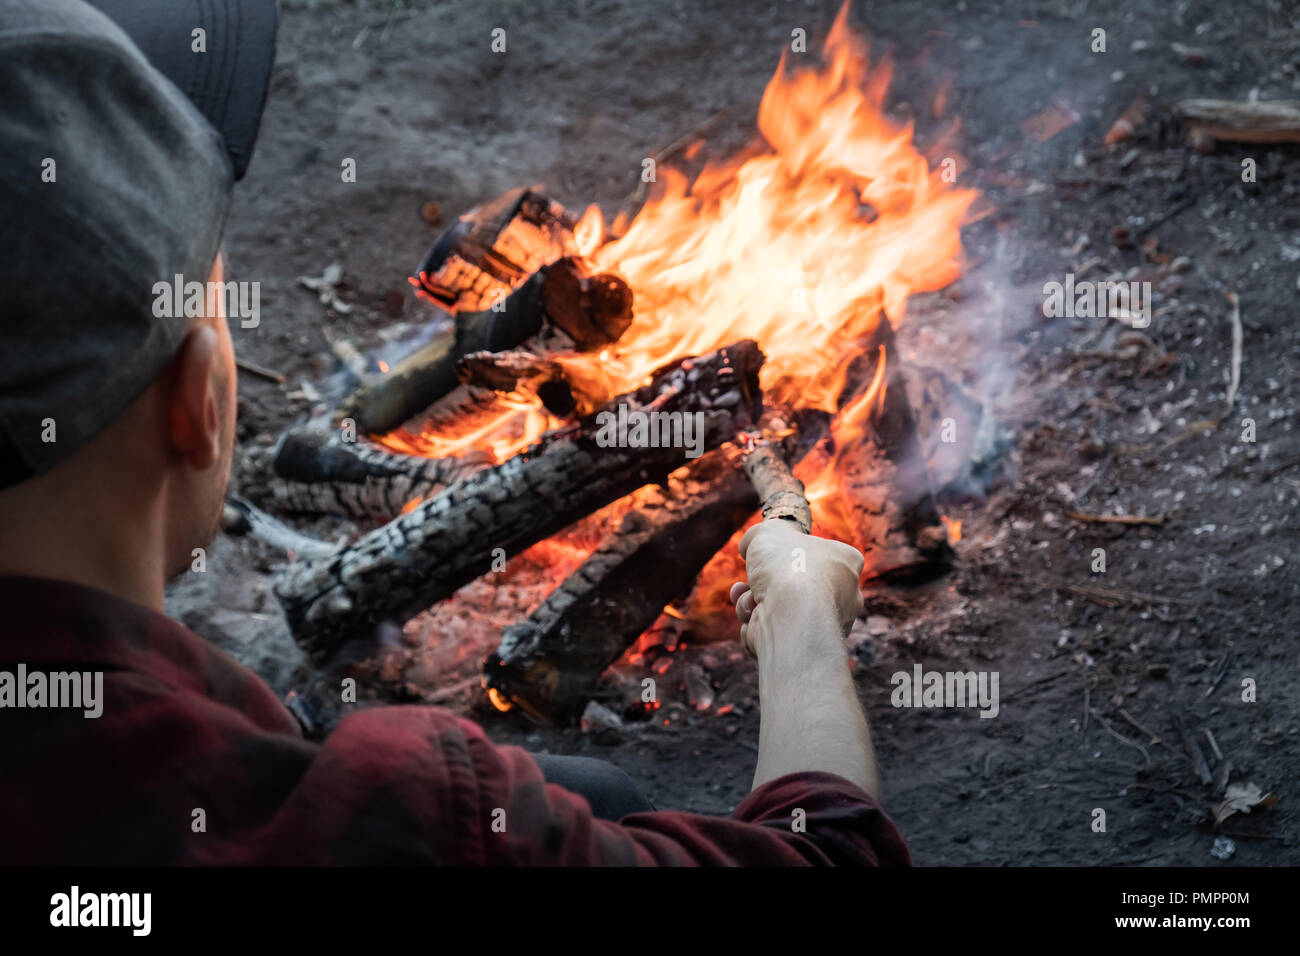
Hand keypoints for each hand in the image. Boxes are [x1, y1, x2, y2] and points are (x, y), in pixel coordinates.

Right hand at [729, 520, 864, 654]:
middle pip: (795, 584)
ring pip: (780, 609)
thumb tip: (749, 547)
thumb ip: (758, 536)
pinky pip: (775, 632)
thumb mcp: (767, 533)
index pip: (823, 553)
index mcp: (846, 563)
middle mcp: (844, 596)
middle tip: (750, 579)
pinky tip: (751, 617)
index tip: (771, 553)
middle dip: (763, 581)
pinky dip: (757, 624)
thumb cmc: (788, 568)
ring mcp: (825, 625)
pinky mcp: (804, 648)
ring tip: (746, 598)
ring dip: (753, 601)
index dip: (790, 551)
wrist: (790, 615)